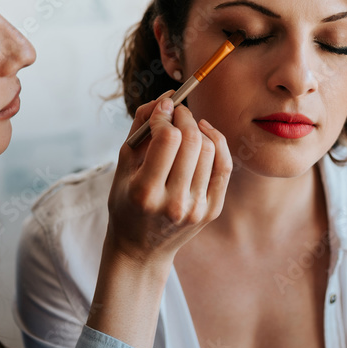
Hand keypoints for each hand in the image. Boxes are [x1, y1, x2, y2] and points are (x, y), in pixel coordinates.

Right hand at [106, 91, 232, 268]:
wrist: (141, 249)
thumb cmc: (127, 202)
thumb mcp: (123, 166)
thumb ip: (140, 128)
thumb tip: (165, 98)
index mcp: (145, 193)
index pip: (167, 139)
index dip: (165, 115)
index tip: (161, 110)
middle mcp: (173, 203)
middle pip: (193, 141)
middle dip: (185, 116)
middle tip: (176, 111)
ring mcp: (196, 209)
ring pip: (210, 150)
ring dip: (199, 128)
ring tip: (187, 125)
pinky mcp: (212, 210)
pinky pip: (224, 165)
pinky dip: (217, 142)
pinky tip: (204, 134)